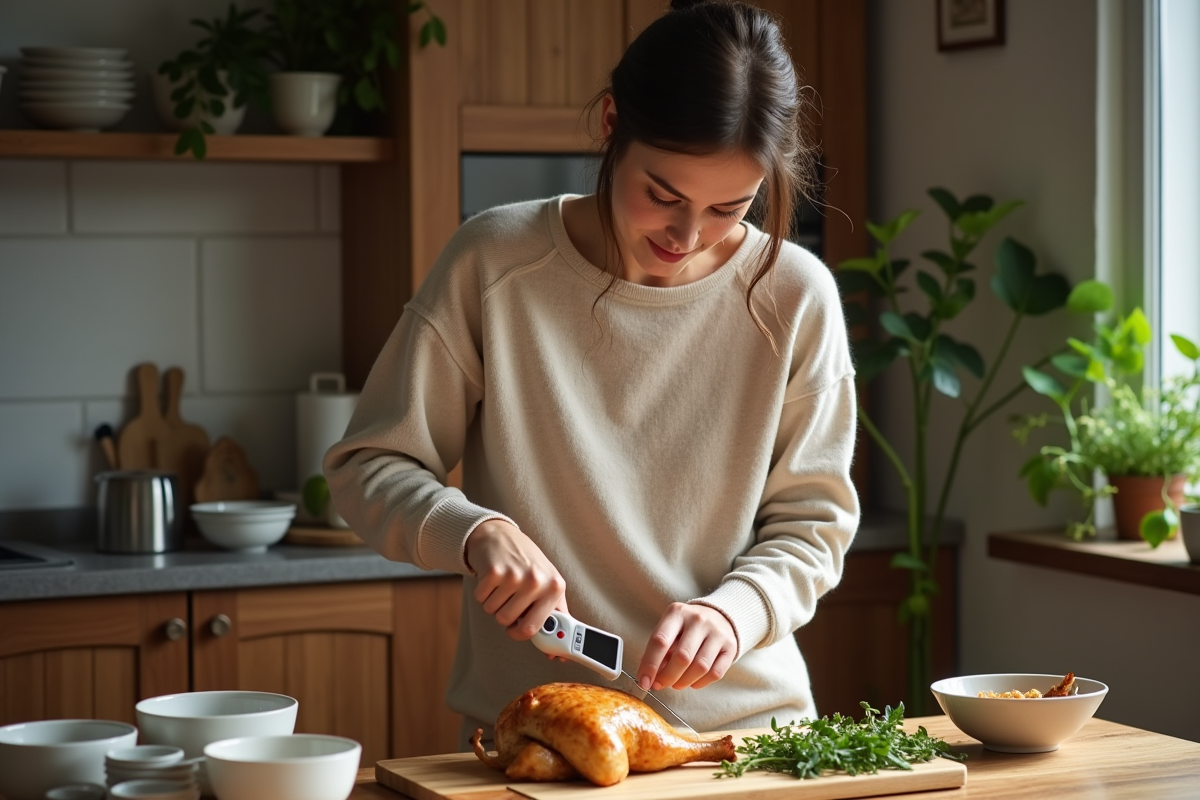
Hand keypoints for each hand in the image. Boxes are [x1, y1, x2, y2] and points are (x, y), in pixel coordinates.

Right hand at [465, 518, 567, 641]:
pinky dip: (483, 592)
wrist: (501, 535)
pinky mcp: (493, 571)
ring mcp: (515, 575)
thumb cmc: (527, 564)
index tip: (517, 631)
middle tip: (509, 597)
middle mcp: (537, 581)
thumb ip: (554, 617)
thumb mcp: (548, 584)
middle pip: (508, 622)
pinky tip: (492, 578)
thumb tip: (556, 654)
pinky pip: (481, 599)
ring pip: (493, 612)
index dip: (521, 634)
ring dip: (493, 602)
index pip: (535, 628)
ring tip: (502, 585)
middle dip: (505, 614)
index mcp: (554, 587)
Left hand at [637, 603, 736, 690]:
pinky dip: (700, 683)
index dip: (650, 665)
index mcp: (677, 612)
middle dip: (668, 677)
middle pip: (682, 657)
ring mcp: (717, 632)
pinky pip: (715, 673)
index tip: (644, 682)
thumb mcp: (670, 628)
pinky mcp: (731, 646)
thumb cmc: (687, 626)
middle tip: (660, 685)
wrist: (719, 615)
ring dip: (684, 682)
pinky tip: (692, 682)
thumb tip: (650, 677)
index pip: (660, 641)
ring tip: (676, 684)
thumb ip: (660, 650)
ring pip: (700, 667)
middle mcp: (698, 620)